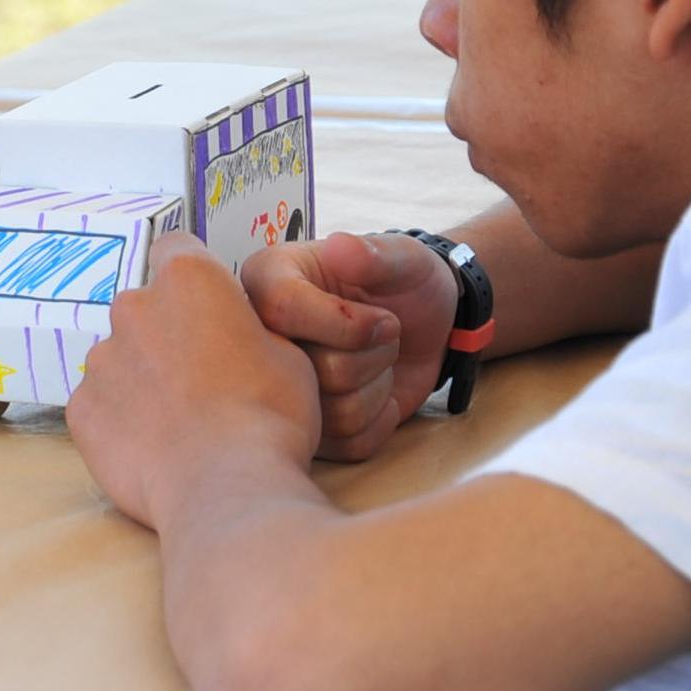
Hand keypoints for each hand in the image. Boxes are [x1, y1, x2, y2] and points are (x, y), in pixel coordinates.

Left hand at [66, 233, 321, 530]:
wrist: (224, 483)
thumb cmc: (269, 414)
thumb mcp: (288, 355)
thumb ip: (249, 328)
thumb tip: (235, 332)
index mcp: (188, 280)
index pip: (178, 248)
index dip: (195, 274)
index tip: (208, 304)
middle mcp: (133, 307)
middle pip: (146, 308)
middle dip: (167, 333)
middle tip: (201, 377)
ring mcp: (101, 358)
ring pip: (120, 358)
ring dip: (142, 378)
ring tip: (179, 421)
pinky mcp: (80, 406)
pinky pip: (100, 403)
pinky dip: (121, 419)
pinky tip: (154, 446)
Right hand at [242, 232, 457, 459]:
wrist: (429, 324)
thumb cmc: (406, 281)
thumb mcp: (401, 257)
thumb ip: (373, 253)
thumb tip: (341, 247)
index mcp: (267, 280)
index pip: (280, 309)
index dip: (343, 324)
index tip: (382, 318)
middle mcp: (261, 336)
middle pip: (311, 372)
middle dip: (372, 356)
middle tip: (385, 334)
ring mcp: (282, 386)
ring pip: (333, 413)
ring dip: (379, 387)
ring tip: (380, 359)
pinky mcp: (309, 427)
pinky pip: (348, 443)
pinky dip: (381, 420)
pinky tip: (380, 391)